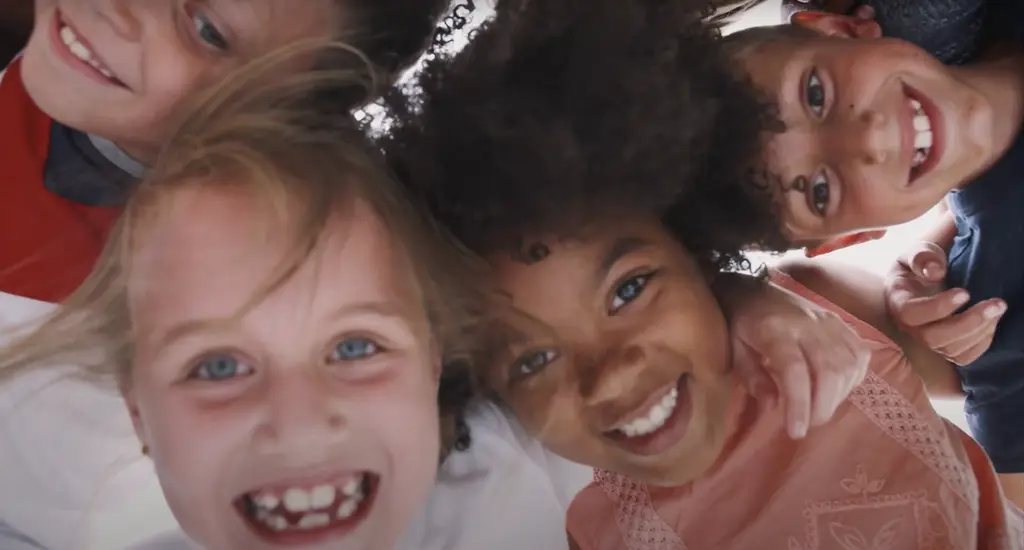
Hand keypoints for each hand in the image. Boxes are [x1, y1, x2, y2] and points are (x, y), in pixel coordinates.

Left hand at [730, 282, 870, 438]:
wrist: (752, 287)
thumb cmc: (741, 324)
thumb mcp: (734, 350)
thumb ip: (753, 378)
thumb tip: (774, 407)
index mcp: (775, 329)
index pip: (794, 369)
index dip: (799, 404)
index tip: (796, 431)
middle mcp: (807, 324)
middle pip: (829, 370)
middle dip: (822, 407)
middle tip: (807, 424)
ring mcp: (829, 322)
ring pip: (849, 364)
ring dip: (838, 396)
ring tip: (818, 409)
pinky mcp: (841, 323)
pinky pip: (859, 355)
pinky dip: (853, 378)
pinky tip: (836, 389)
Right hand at [885, 242, 1004, 364]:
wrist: (931, 273)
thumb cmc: (924, 261)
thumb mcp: (919, 250)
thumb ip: (922, 256)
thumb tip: (935, 272)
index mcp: (898, 300)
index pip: (910, 313)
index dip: (937, 308)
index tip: (965, 292)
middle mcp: (909, 326)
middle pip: (932, 337)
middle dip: (968, 323)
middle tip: (997, 303)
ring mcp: (927, 339)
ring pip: (950, 349)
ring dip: (980, 331)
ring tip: (998, 308)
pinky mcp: (945, 347)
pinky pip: (963, 357)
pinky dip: (982, 343)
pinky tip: (992, 323)